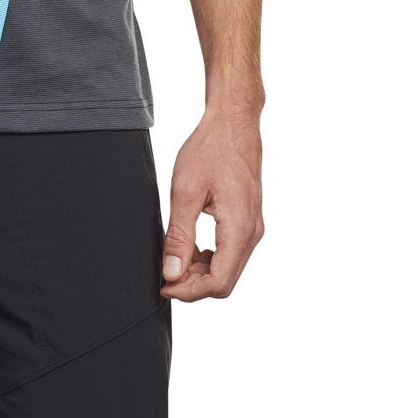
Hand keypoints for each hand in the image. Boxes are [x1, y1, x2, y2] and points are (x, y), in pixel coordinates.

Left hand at [160, 108, 263, 300]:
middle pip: (225, 281)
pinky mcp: (249, 221)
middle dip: (194, 285)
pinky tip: (192, 246)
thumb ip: (179, 236)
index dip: (188, 292)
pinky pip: (232, 253)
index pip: (218, 282)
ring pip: (229, 269)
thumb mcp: (185, 192)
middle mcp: (253, 233)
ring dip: (201, 272)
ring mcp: (254, 227)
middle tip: (165, 273)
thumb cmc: (210, 150)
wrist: (233, 124)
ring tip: (175, 258)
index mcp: (239, 228)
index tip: (163, 286)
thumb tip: (172, 273)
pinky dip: (211, 258)